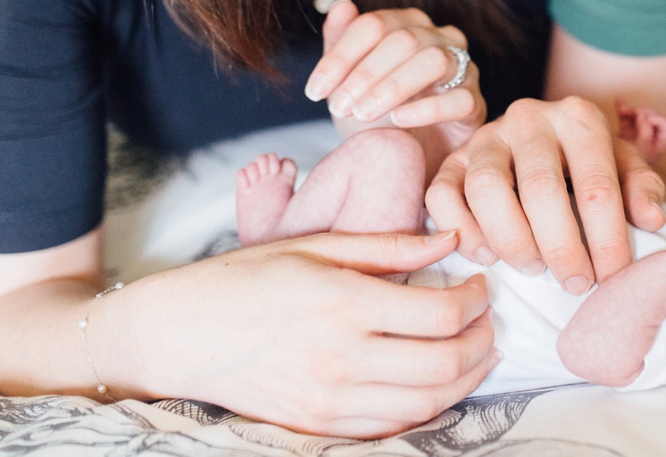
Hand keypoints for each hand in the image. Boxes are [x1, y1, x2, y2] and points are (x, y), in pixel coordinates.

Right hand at [112, 229, 498, 438]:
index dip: (475, 301)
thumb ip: (390, 246)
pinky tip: (436, 381)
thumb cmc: (245, 277)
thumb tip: (451, 238)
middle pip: (444, 365)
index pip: (440, 314)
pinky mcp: (318, 425)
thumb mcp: (316, 245)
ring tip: (474, 350)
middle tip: (487, 319)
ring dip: (465, 378)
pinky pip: (392, 426)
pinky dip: (427, 406)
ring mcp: (329, 399)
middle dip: (481, 341)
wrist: (179, 334)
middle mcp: (340, 358)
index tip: (479, 284)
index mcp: (343, 303)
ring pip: (427, 403)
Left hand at [305, 0, 485, 145]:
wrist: (408, 156)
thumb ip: (341, 42)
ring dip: (392, 87)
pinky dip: (425, 108)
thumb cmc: (378, 113)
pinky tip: (398, 120)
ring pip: (433, 61)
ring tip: (364, 113)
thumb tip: (342, 4)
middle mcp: (440, 38)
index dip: (340, 56)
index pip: (373, 25)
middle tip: (338, 106)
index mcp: (408, 24)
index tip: (314, 90)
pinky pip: (457, 99)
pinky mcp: (474, 103)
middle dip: (364, 73)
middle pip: (402, 40)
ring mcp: (463, 68)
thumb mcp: (349, 81)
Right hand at [425, 96, 665, 294]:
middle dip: (561, 246)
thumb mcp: (623, 165)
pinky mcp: (453, 159)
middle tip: (575, 283)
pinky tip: (487, 255)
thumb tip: (651, 220)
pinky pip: (441, 193)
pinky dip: (462, 230)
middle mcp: (529, 118)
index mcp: (578, 118)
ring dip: (511, 239)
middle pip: (540, 188)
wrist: (543, 138)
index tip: (614, 277)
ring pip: (486, 188)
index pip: (596, 184)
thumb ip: (641, 188)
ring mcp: (486, 136)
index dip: (607, 238)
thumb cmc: (587, 162)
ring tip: (533, 267)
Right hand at [615, 98, 665, 163]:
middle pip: (652, 119)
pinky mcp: (626, 132)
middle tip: (635, 114)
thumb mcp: (639, 148)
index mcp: (657, 147)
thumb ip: (645, 131)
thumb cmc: (626, 164)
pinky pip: (626, 118)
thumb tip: (644, 116)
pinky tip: (619, 101)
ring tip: (622, 109)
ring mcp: (637, 136)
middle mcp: (649, 141)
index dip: (659, 121)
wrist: (610, 171)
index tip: (648, 119)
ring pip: (639, 116)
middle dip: (643, 113)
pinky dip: (623, 109)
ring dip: (630, 110)